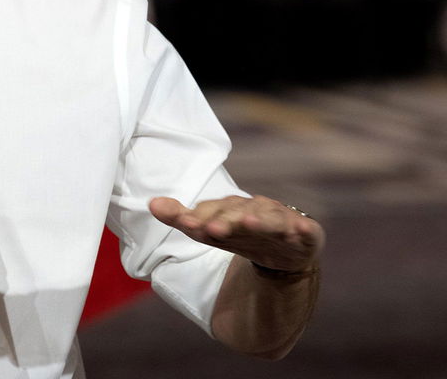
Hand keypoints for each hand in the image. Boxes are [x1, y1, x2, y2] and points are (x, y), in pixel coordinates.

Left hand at [149, 194, 324, 272]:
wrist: (284, 253)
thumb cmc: (242, 235)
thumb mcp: (211, 230)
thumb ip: (183, 219)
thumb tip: (151, 204)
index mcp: (232, 207)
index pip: (213, 210)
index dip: (200, 216)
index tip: (186, 223)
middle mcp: (256, 208)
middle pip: (238, 212)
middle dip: (224, 220)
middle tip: (210, 228)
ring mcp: (282, 220)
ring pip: (269, 219)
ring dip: (258, 220)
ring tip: (247, 222)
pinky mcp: (305, 233)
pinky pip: (305, 230)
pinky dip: (302, 229)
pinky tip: (299, 230)